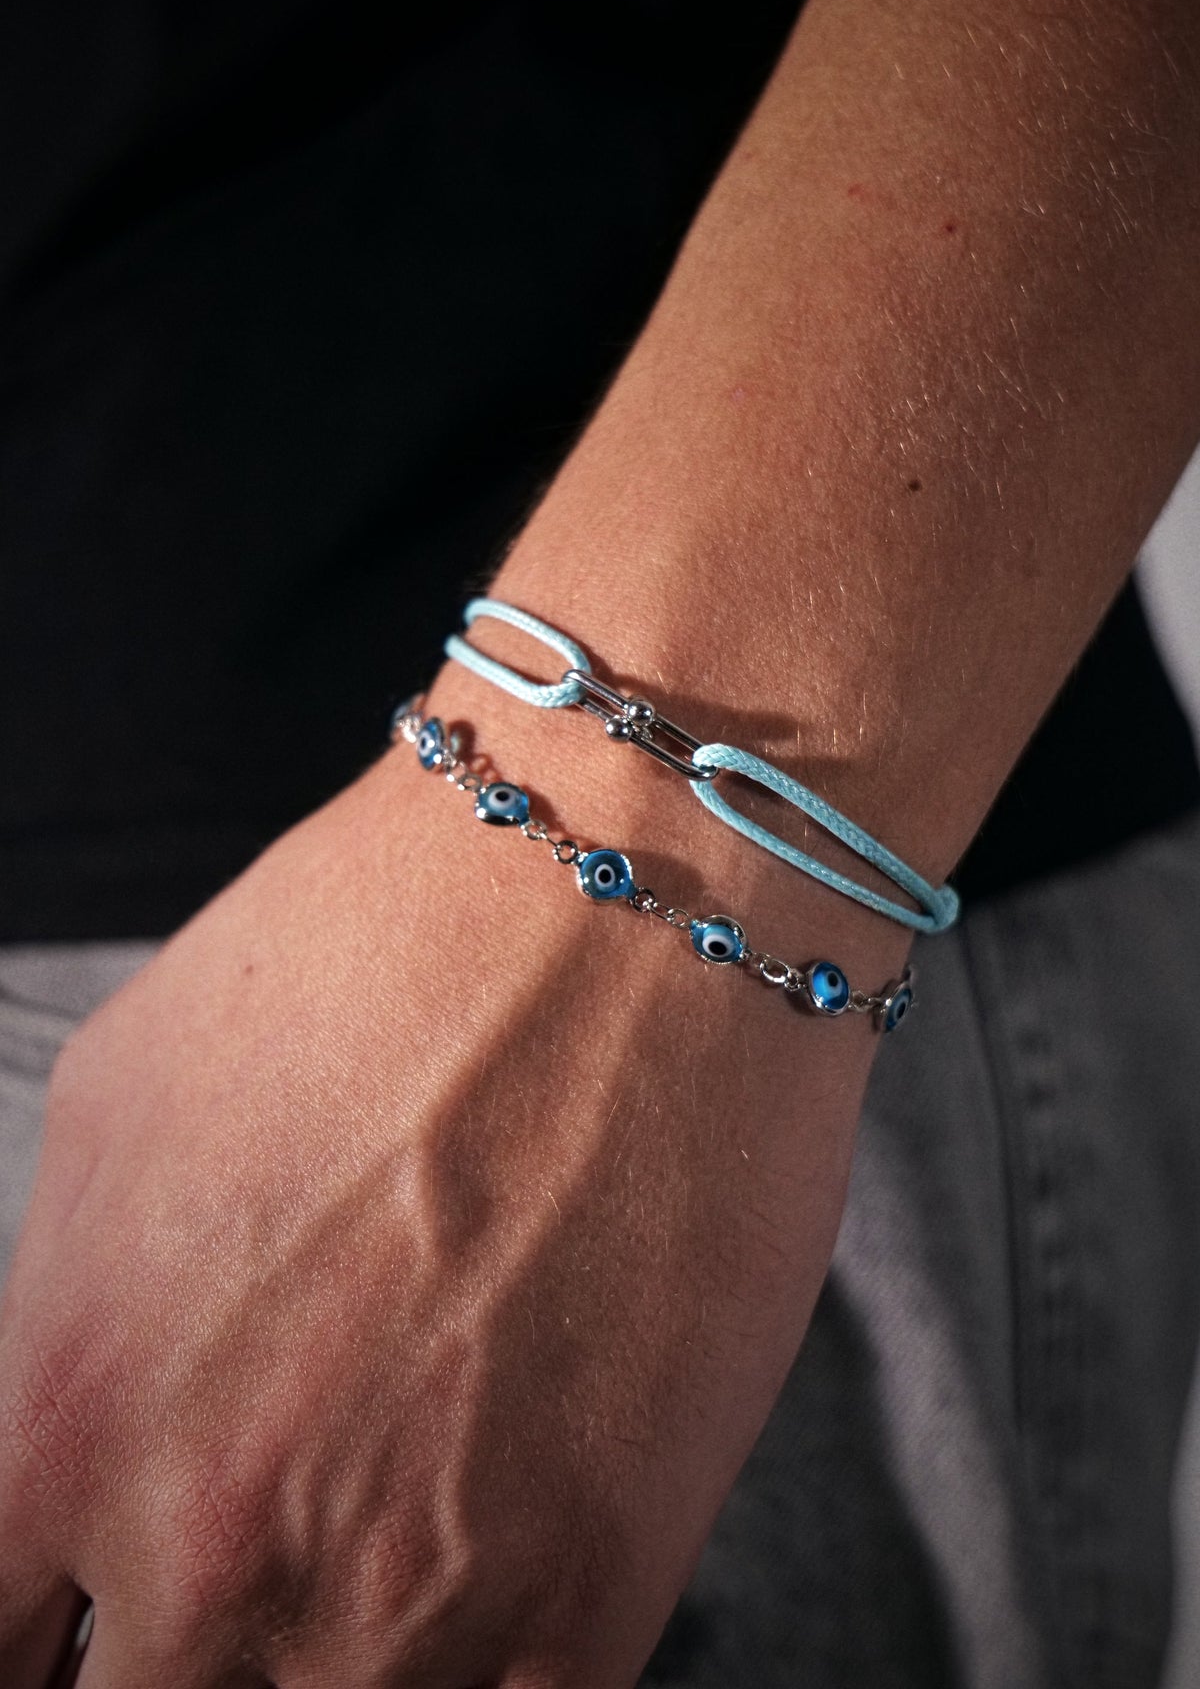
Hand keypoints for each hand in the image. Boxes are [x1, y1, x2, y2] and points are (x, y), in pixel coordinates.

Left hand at [0, 707, 895, 1688]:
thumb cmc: (390, 952)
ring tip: (379, 1562)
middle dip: (173, 1658)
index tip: (82, 1621)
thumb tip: (84, 1420)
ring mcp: (404, 1596)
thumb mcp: (124, 1104)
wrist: (634, 899)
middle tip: (246, 1568)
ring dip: (329, 1674)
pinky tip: (484, 1621)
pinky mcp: (593, 1592)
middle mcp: (205, 1540)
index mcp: (62, 1410)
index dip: (36, 1646)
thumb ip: (67, 1312)